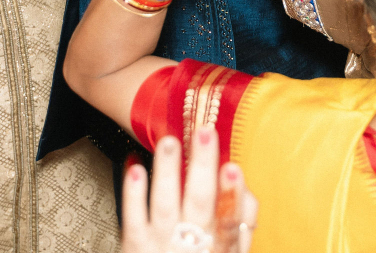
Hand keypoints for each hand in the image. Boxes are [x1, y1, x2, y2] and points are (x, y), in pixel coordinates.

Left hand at [120, 127, 256, 252]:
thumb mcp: (230, 251)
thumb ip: (241, 220)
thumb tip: (242, 182)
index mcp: (219, 245)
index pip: (230, 219)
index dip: (232, 195)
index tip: (232, 168)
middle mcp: (192, 243)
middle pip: (199, 203)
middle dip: (202, 168)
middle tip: (204, 133)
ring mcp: (162, 244)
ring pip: (165, 206)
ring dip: (167, 172)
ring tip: (169, 143)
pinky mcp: (136, 246)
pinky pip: (133, 220)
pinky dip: (134, 195)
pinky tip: (135, 169)